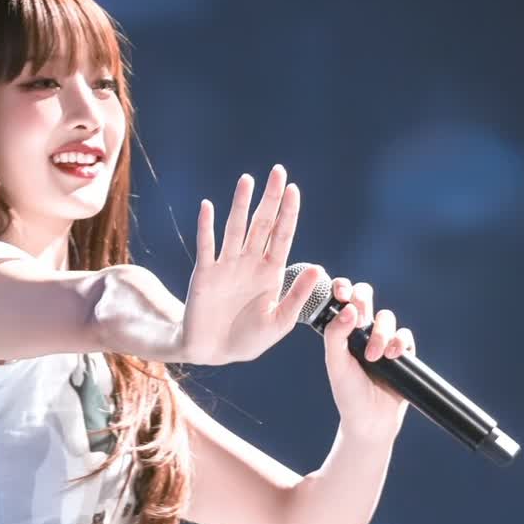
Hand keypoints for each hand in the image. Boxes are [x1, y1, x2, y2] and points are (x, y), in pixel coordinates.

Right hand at [179, 166, 321, 366]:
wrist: (213, 352)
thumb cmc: (248, 339)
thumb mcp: (279, 322)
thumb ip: (297, 297)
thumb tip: (319, 268)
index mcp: (271, 272)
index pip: (283, 235)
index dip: (289, 213)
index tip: (294, 189)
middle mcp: (249, 263)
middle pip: (262, 224)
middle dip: (270, 198)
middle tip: (278, 171)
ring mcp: (226, 266)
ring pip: (235, 229)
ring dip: (241, 204)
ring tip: (247, 180)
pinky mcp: (205, 274)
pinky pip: (206, 246)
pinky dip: (206, 227)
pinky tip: (208, 206)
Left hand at [324, 277, 416, 441]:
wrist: (370, 419)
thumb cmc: (348, 392)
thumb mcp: (336, 364)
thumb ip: (336, 335)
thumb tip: (348, 309)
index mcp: (343, 332)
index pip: (343, 300)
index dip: (342, 289)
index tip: (340, 292)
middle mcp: (362, 331)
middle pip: (365, 298)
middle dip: (363, 297)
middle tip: (358, 308)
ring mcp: (384, 340)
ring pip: (386, 317)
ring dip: (380, 333)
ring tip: (374, 357)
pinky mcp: (404, 352)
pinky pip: (405, 335)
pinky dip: (399, 342)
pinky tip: (392, 355)